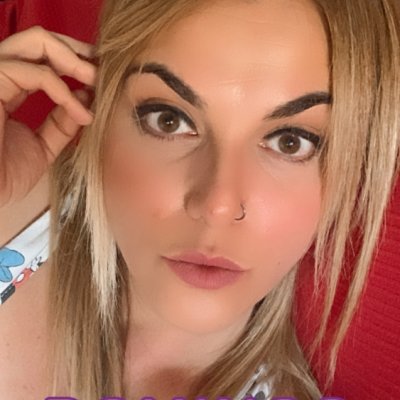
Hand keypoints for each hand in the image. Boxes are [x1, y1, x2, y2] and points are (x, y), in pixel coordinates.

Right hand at [0, 26, 96, 206]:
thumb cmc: (4, 176)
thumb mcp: (43, 146)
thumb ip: (61, 123)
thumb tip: (85, 98)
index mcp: (8, 89)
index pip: (41, 59)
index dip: (73, 62)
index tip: (99, 77)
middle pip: (38, 40)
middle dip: (76, 50)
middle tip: (101, 69)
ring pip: (34, 41)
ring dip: (74, 60)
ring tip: (97, 81)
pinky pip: (33, 73)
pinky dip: (63, 90)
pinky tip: (81, 113)